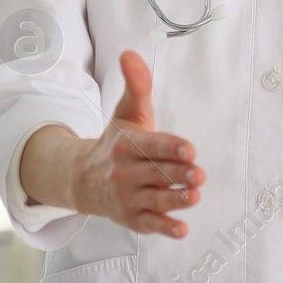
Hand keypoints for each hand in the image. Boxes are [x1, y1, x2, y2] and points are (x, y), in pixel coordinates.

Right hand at [69, 49, 204, 237]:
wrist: (83, 178)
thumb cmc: (117, 142)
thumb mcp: (126, 112)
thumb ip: (136, 84)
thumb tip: (130, 53)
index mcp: (128, 145)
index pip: (152, 146)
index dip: (171, 148)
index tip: (189, 149)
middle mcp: (127, 173)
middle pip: (157, 173)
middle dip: (178, 173)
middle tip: (198, 174)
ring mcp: (129, 198)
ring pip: (155, 199)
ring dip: (175, 200)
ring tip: (194, 196)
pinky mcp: (133, 218)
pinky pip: (149, 224)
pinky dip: (165, 228)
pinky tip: (181, 229)